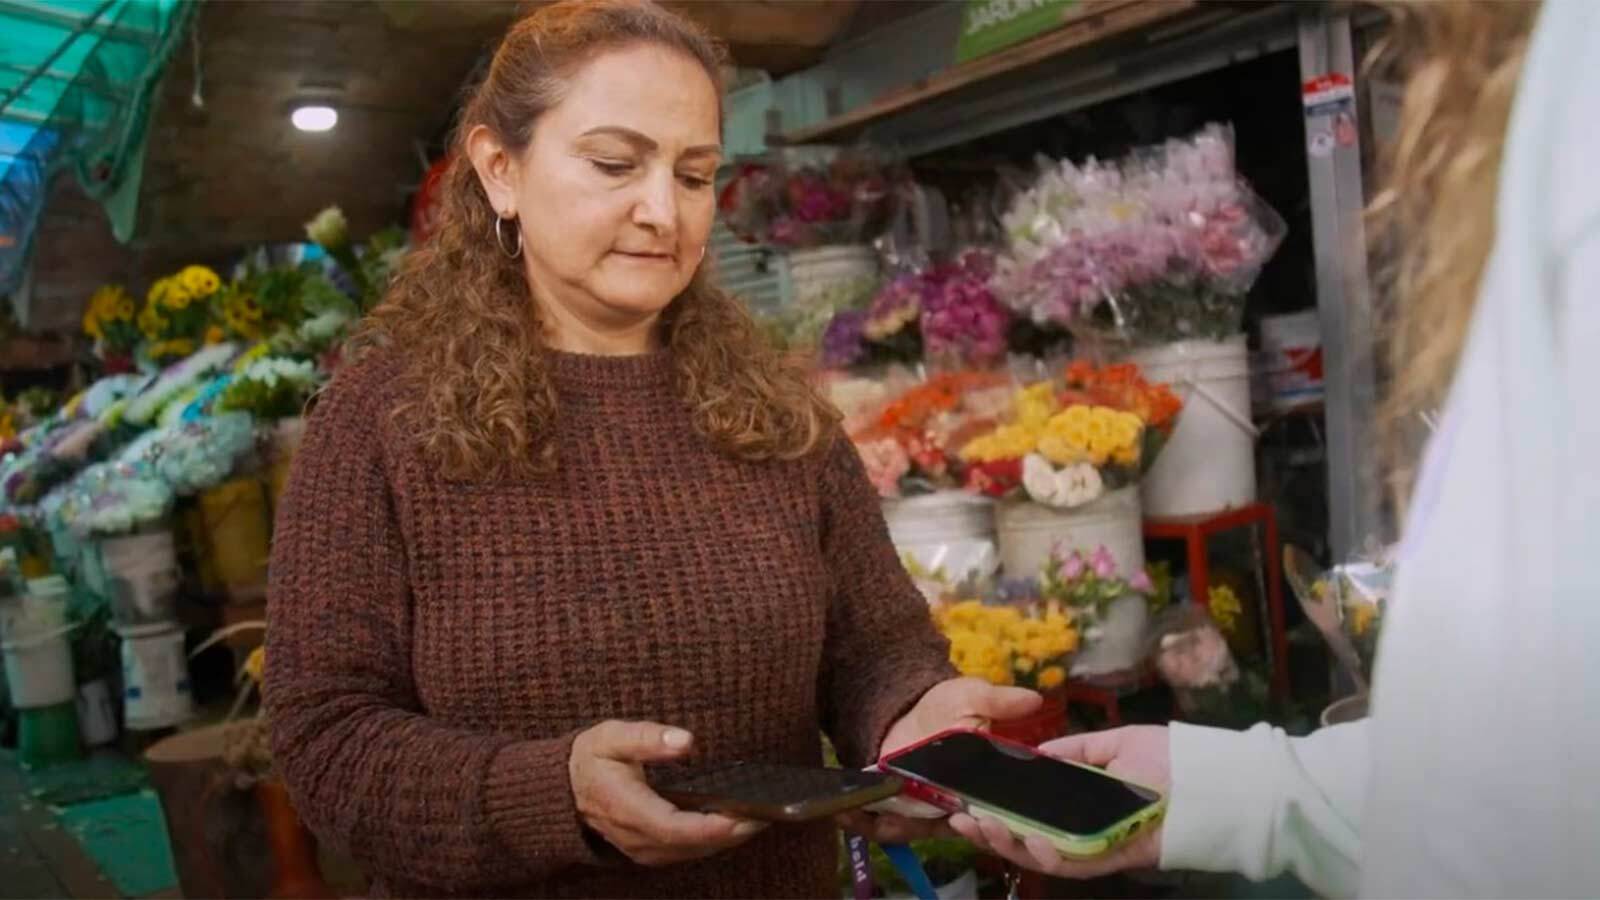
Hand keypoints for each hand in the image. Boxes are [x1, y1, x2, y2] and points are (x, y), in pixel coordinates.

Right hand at [570, 720, 765, 866]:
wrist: (565, 790)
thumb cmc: (591, 760)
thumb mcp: (612, 738)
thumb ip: (648, 738)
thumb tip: (686, 740)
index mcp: (628, 810)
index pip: (677, 828)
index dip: (713, 826)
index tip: (745, 815)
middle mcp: (637, 838)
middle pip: (693, 845)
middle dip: (733, 832)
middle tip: (769, 812)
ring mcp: (643, 849)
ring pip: (693, 852)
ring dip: (727, 838)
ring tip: (761, 815)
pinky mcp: (650, 851)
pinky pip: (687, 851)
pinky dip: (713, 840)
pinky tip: (735, 823)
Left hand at [838, 677, 1041, 844]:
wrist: (907, 707)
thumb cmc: (947, 706)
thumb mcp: (972, 696)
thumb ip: (999, 701)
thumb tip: (1033, 698)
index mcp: (982, 785)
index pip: (993, 817)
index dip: (986, 826)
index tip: (969, 819)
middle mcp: (957, 806)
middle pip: (953, 833)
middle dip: (933, 830)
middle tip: (906, 820)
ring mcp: (924, 812)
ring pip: (914, 832)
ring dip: (890, 827)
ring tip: (866, 816)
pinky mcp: (896, 810)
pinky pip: (884, 827)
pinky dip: (865, 823)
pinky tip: (844, 812)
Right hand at [949, 726, 1169, 878]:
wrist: (1213, 781)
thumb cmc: (1168, 759)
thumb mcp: (1115, 743)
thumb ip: (1076, 751)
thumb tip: (1035, 753)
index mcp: (1081, 803)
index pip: (1031, 812)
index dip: (998, 810)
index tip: (968, 801)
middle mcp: (1083, 828)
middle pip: (1029, 838)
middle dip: (992, 832)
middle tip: (961, 820)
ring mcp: (1098, 845)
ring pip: (1045, 855)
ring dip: (1012, 845)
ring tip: (984, 828)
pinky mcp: (1116, 858)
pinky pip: (1077, 865)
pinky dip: (1051, 856)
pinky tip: (1028, 841)